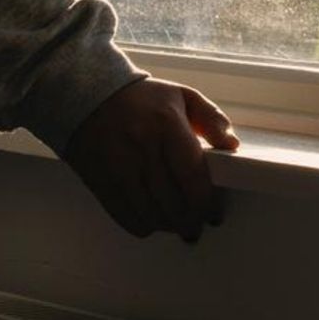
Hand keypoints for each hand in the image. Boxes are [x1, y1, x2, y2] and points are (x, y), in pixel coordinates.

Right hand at [59, 76, 239, 243]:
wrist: (87, 93)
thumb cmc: (141, 98)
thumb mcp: (181, 96)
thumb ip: (212, 118)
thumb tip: (232, 146)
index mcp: (167, 125)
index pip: (193, 177)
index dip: (206, 203)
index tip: (213, 214)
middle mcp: (142, 148)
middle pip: (174, 203)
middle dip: (190, 221)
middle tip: (196, 224)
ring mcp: (119, 167)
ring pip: (152, 215)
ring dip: (169, 226)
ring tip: (176, 224)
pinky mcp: (101, 181)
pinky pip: (127, 218)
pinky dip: (144, 226)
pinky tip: (152, 219)